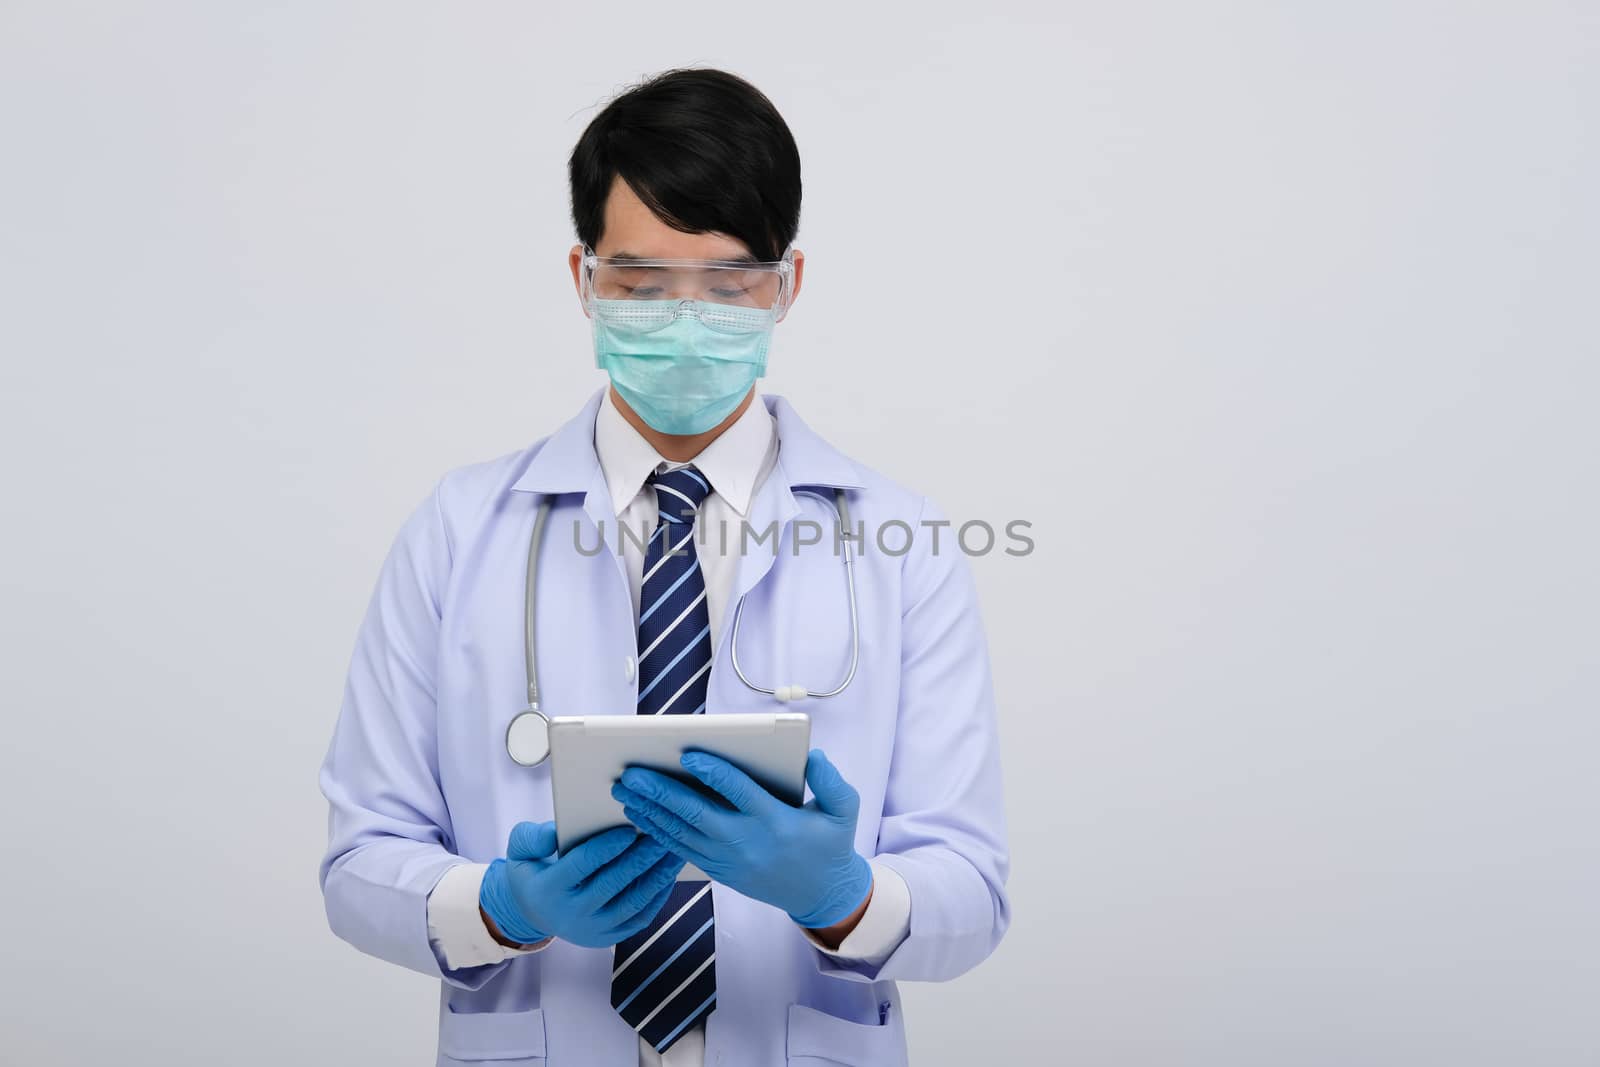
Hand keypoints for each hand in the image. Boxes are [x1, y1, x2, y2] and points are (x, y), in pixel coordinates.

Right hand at [478, 821, 684, 947]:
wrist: (535, 912)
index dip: (606, 847)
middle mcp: (571, 915)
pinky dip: (658, 896)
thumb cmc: (533, 870)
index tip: (630, 829)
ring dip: (657, 876)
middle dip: (640, 858)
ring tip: (674, 851)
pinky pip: (640, 917)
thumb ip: (533, 837)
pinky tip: (670, 873)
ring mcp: (592, 930)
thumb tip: (557, 833)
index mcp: (548, 891)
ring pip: (632, 903)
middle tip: (662, 834)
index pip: (582, 866)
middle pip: (612, 883)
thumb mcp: (521, 850)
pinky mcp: (609, 938)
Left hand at [611, 748, 872, 928]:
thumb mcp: (844, 811)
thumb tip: (812, 755)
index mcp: (776, 821)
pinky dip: (658, 833)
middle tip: (631, 772)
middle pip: (697, 814)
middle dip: (661, 792)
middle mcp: (748, 842)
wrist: (821, 894)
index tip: (688, 754)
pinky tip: (639, 815)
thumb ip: (831, 781)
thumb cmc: (830, 843)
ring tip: (623, 790)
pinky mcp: (720, 871)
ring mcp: (730, 860)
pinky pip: (683, 850)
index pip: (740, 793)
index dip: (714, 773)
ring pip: (682, 834)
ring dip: (650, 811)